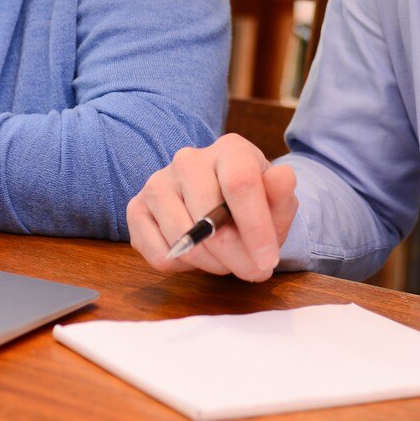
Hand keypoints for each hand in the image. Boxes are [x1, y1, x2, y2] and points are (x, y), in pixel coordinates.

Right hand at [127, 135, 297, 281]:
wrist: (221, 204)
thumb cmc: (252, 205)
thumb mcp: (277, 202)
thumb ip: (282, 194)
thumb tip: (283, 177)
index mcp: (230, 149)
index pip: (240, 184)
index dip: (255, 228)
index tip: (267, 262)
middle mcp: (188, 159)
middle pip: (209, 219)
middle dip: (236, 257)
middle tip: (252, 270)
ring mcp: (158, 182)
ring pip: (184, 242)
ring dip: (213, 264)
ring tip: (227, 259)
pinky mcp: (136, 208)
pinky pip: (161, 255)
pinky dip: (184, 267)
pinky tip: (198, 254)